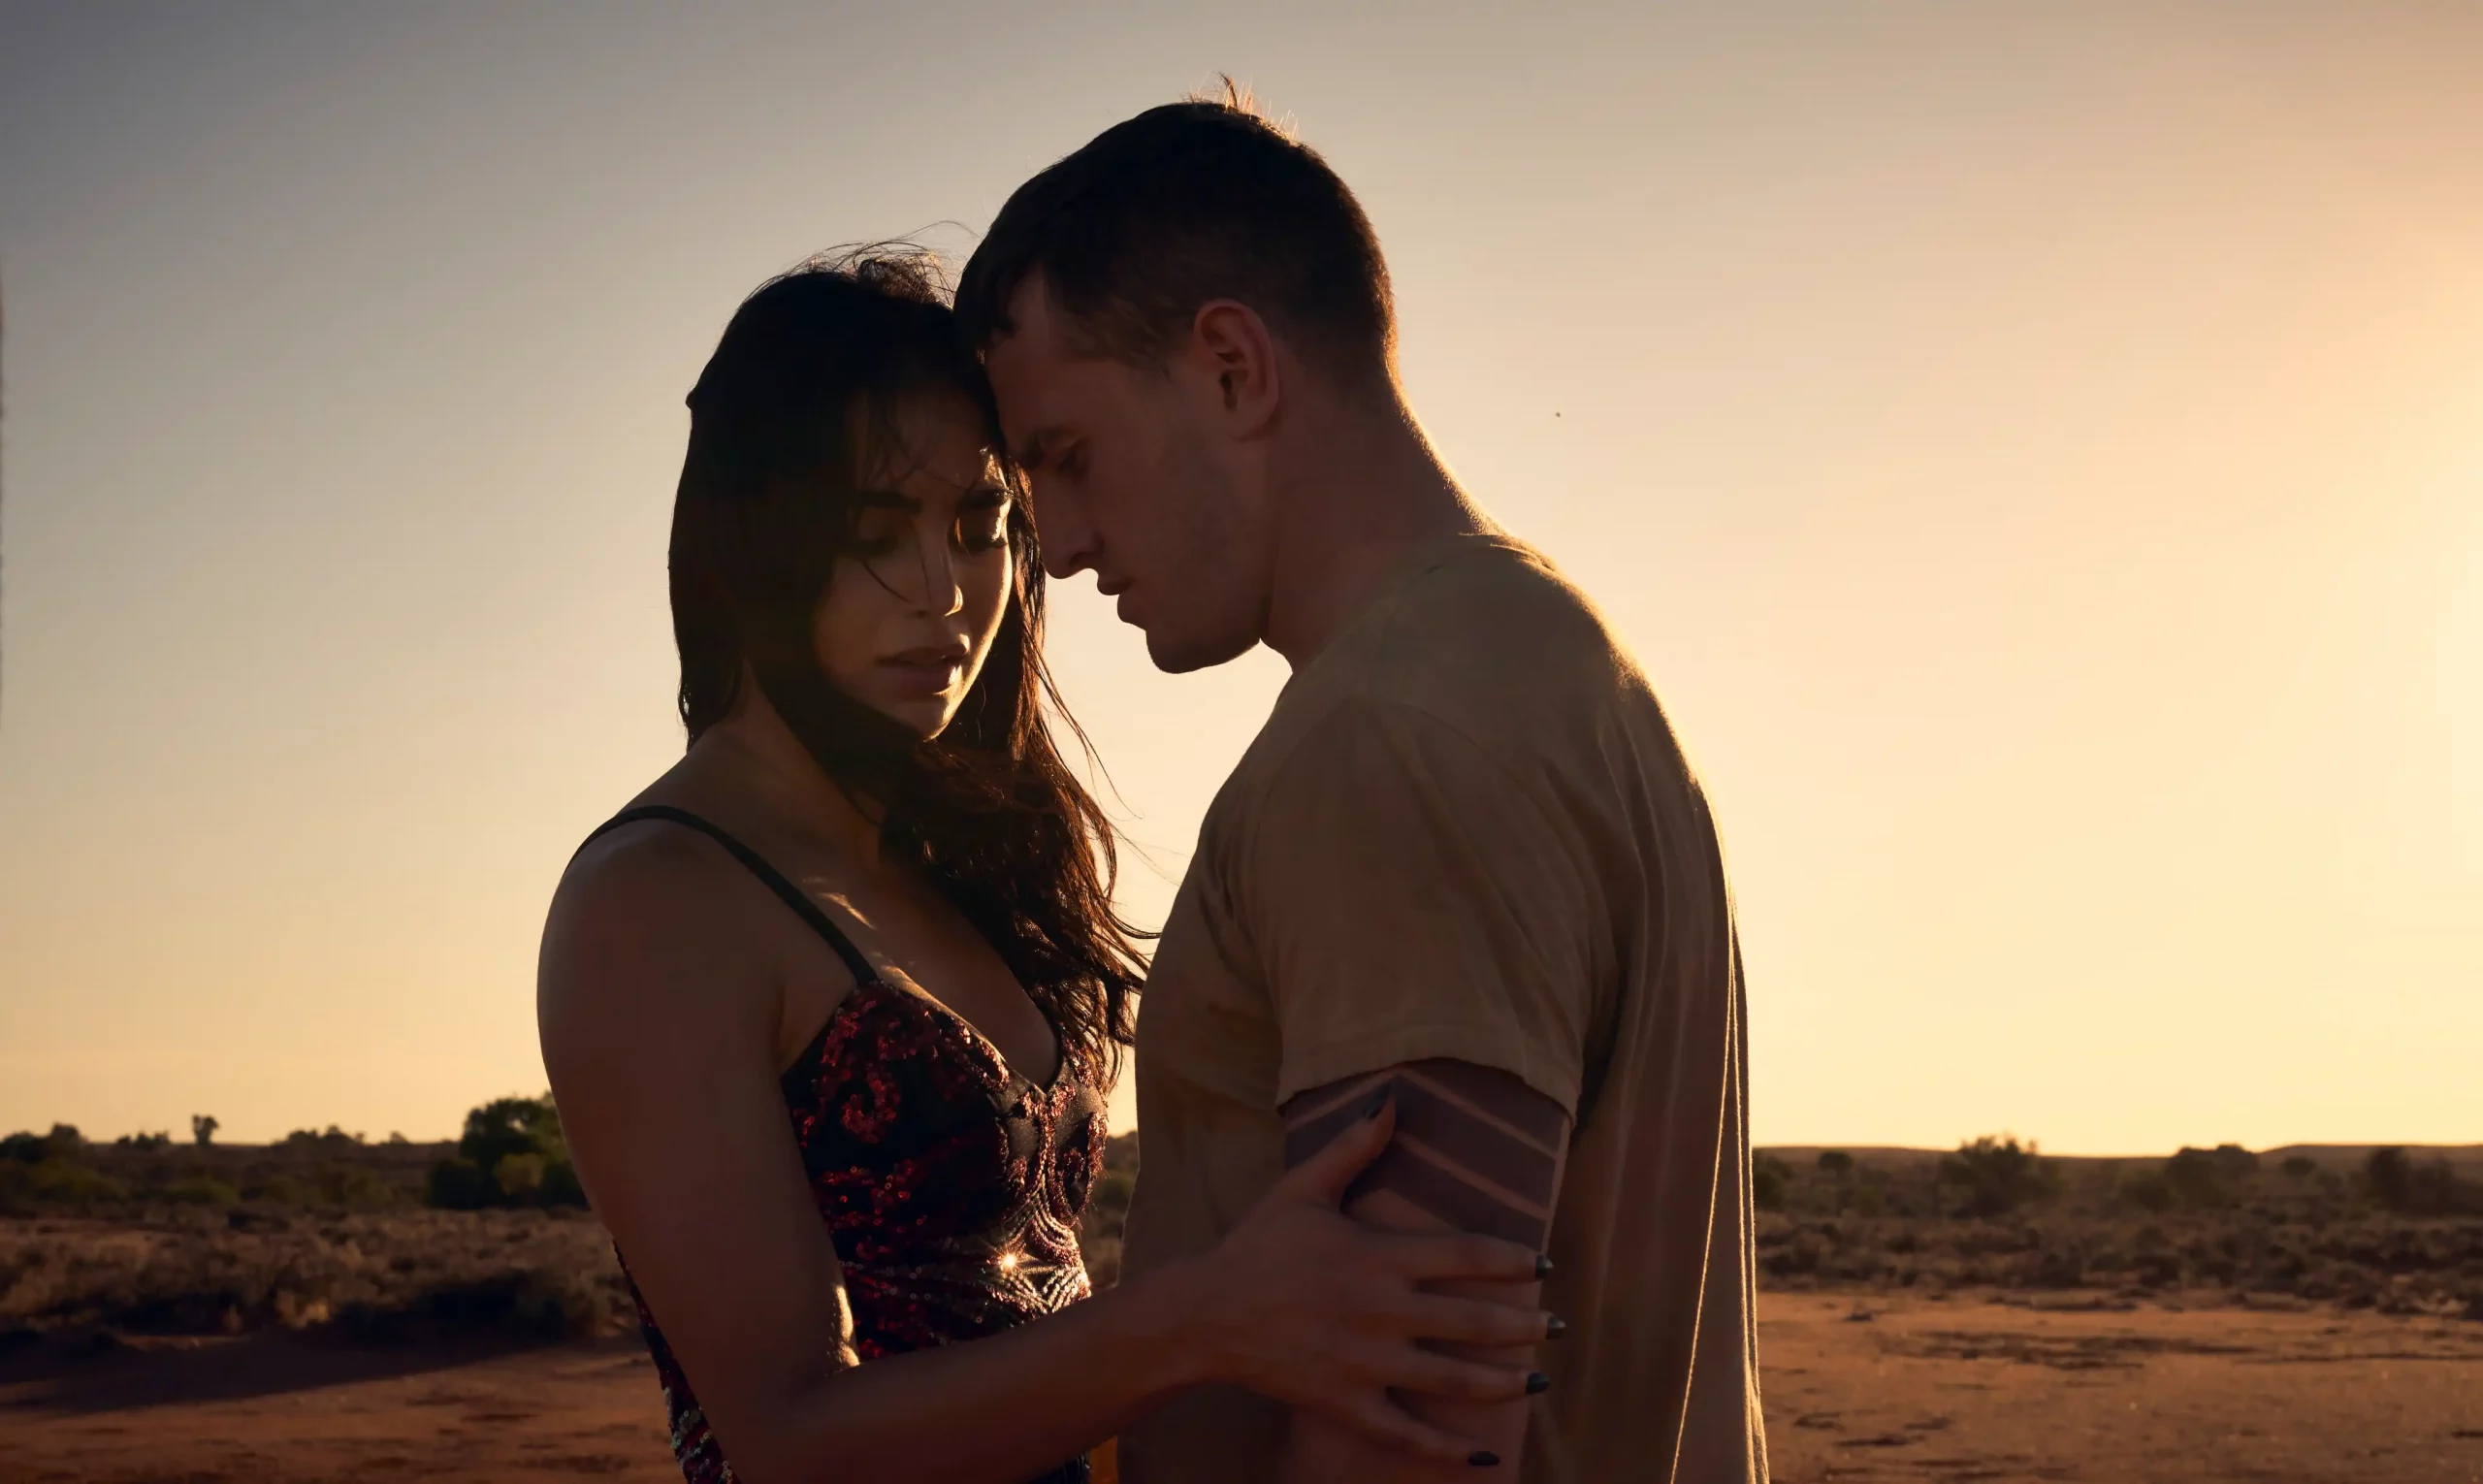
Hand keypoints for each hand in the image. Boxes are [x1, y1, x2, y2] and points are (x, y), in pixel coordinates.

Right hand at [1179, 1094, 1552, 1465]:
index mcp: (1377, 1255)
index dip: (1514, 1261)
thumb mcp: (1302, 1188)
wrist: (1204, 1314)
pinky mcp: (1346, 1404)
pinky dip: (1446, 1448)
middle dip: (1525, 1326)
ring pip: (1453, 1378)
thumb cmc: (1257, 1246)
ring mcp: (1366, 1363)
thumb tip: (1393, 1099)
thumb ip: (1352, 1146)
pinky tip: (1484, 1457)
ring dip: (1503, 1382)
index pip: (1466, 1255)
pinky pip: (1405, 1432)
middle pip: (1473, 1321)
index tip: (1546, 1267)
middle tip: (1559, 1329)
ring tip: (1539, 1381)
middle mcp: (1381, 1311)